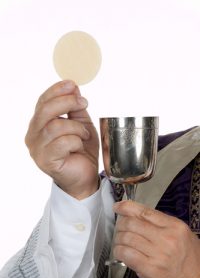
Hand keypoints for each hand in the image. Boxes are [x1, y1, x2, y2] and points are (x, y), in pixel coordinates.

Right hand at [25, 80, 98, 198]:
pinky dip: (76, 142)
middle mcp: (33, 136)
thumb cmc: (81, 150)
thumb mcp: (81, 124)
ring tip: (84, 134)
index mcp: (39, 124)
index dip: (56, 91)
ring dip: (76, 128)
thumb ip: (75, 108)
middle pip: (45, 111)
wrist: (85, 175)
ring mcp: (37, 149)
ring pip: (56, 127)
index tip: (72, 84)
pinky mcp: (45, 161)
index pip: (42, 102)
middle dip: (67, 103)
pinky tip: (79, 147)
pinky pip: (62, 143)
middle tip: (83, 103)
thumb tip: (73, 87)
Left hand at [113, 200, 199, 277]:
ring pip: (127, 237)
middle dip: (121, 224)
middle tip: (119, 228)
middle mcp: (166, 238)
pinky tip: (120, 252)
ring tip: (120, 241)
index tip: (118, 207)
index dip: (126, 207)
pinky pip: (126, 254)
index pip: (144, 211)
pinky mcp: (149, 269)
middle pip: (132, 223)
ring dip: (118, 238)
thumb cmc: (187, 259)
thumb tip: (135, 214)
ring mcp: (158, 254)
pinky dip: (119, 251)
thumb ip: (160, 223)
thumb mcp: (180, 234)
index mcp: (174, 226)